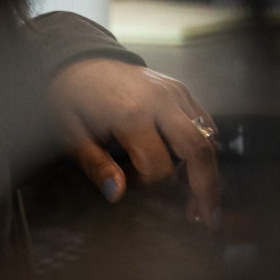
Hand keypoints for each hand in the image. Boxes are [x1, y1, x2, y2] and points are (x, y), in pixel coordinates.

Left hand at [48, 58, 220, 227]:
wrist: (80, 59)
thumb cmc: (71, 99)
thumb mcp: (71, 134)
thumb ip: (96, 165)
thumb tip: (117, 195)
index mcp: (131, 114)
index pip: (158, 165)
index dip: (152, 188)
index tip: (139, 195)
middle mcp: (161, 101)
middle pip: (198, 150)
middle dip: (206, 188)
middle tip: (208, 219)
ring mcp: (175, 93)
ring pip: (206, 137)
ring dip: (207, 172)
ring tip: (199, 202)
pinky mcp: (180, 90)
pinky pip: (203, 121)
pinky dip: (205, 148)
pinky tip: (195, 170)